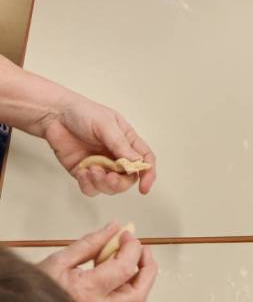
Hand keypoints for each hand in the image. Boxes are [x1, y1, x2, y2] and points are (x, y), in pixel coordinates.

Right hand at [38, 222, 157, 301]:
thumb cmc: (36, 288)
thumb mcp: (60, 259)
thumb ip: (91, 242)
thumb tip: (116, 227)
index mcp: (87, 291)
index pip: (125, 269)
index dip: (132, 247)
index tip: (126, 233)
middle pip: (138, 295)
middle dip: (148, 269)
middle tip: (143, 248)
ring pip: (133, 300)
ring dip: (140, 275)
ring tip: (130, 253)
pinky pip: (121, 298)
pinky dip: (126, 279)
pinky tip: (113, 264)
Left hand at [40, 92, 155, 196]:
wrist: (55, 116)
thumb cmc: (83, 113)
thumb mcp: (105, 124)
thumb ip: (120, 144)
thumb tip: (137, 161)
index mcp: (127, 140)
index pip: (144, 159)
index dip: (148, 174)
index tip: (144, 187)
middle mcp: (116, 155)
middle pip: (127, 178)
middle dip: (120, 182)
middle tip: (109, 177)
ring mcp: (100, 165)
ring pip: (109, 187)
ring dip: (102, 183)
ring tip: (91, 170)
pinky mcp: (84, 172)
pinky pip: (90, 188)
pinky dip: (88, 185)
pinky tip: (82, 173)